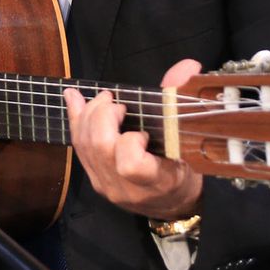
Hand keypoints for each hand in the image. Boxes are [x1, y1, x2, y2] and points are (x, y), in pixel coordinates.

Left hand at [64, 60, 204, 220]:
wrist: (175, 205)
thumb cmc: (188, 172)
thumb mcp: (194, 143)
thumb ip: (184, 101)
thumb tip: (188, 65)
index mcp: (157, 181)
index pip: (130, 165)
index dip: (130, 142)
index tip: (143, 133)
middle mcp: (127, 188)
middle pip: (100, 148)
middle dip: (102, 116)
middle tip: (116, 103)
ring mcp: (107, 185)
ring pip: (85, 146)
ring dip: (87, 115)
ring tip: (102, 99)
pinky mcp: (96, 180)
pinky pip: (80, 149)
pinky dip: (77, 121)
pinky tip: (74, 99)